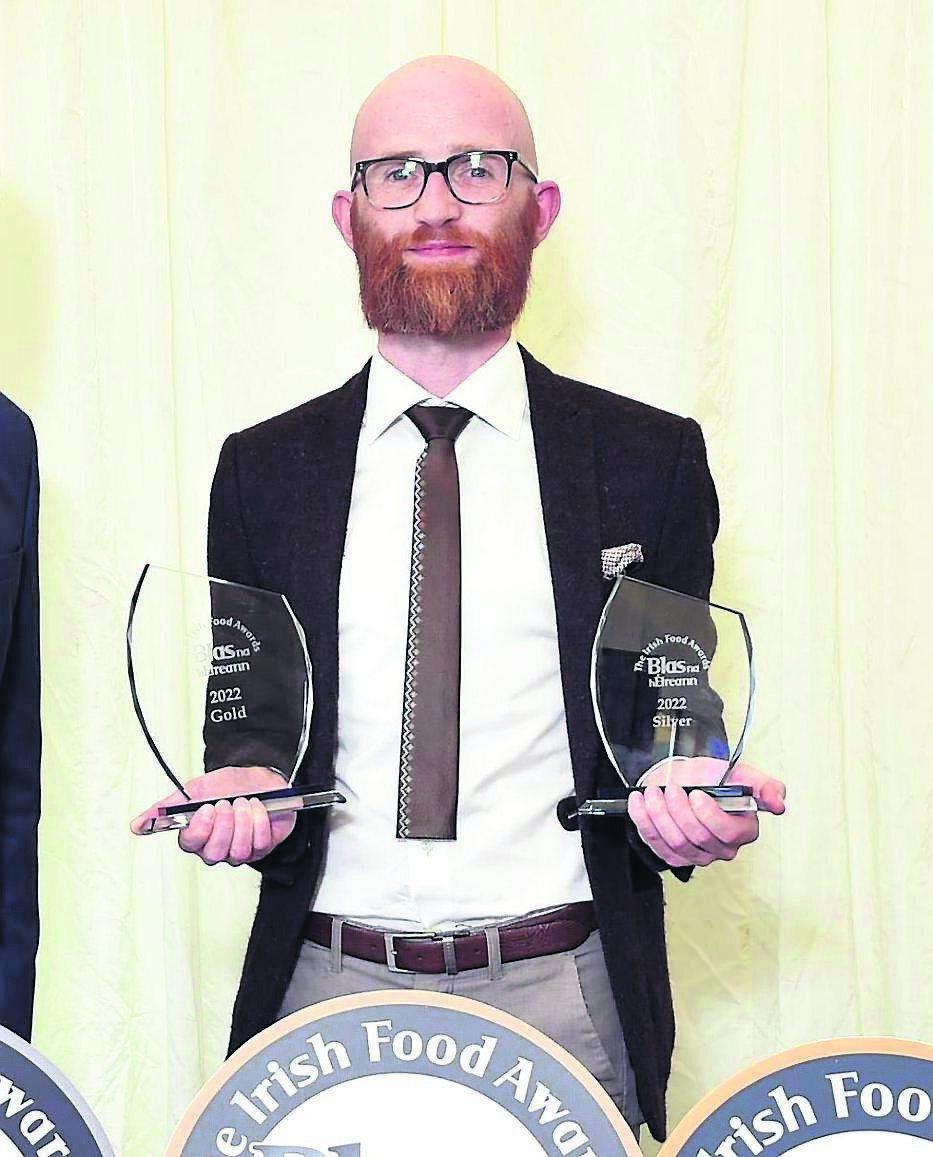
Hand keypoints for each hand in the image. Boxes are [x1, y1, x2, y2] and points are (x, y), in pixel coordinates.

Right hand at [130, 766, 296, 865]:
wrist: (260, 778)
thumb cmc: (227, 785)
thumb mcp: (195, 790)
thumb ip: (167, 808)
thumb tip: (136, 825)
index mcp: (196, 835)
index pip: (190, 844)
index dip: (201, 828)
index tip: (208, 807)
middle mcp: (214, 848)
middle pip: (214, 853)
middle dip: (225, 825)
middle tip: (228, 803)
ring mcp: (237, 851)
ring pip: (238, 851)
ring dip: (244, 821)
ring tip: (245, 802)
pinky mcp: (259, 849)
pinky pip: (259, 844)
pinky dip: (260, 822)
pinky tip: (258, 808)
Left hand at [627, 757, 785, 867]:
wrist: (682, 777)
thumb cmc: (709, 777)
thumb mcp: (739, 773)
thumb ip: (763, 785)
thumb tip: (780, 803)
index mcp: (742, 830)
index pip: (727, 834)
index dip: (709, 815)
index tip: (696, 794)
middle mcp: (721, 848)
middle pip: (697, 838)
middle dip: (679, 809)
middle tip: (672, 788)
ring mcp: (696, 855)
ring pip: (675, 842)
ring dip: (660, 813)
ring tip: (654, 791)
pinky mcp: (672, 855)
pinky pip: (655, 843)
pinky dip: (643, 820)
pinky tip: (640, 801)